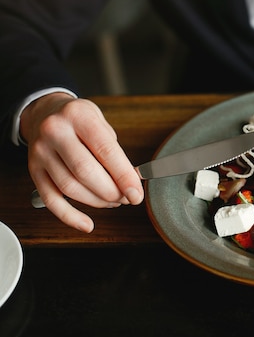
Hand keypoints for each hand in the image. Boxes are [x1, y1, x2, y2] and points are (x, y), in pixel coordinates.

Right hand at [20, 93, 143, 231]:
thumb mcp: (101, 122)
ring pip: (70, 188)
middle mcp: (55, 132)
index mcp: (78, 116)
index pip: (106, 151)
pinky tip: (87, 224)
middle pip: (86, 172)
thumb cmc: (79, 119)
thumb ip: (115, 151)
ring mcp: (40, 152)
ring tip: (113, 202)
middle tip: (127, 198)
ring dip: (97, 202)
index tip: (137, 194)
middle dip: (112, 192)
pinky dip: (70, 216)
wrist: (44, 112)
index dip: (124, 177)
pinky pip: (51, 199)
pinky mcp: (33, 170)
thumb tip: (131, 182)